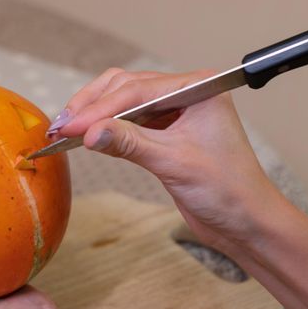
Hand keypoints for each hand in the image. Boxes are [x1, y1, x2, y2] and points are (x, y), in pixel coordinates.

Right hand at [52, 68, 276, 249]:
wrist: (244, 221)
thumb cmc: (227, 190)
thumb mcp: (174, 162)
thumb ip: (130, 143)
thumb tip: (89, 132)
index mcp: (197, 88)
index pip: (138, 89)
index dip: (100, 108)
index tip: (71, 126)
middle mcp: (184, 93)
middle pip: (126, 87)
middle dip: (92, 105)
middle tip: (62, 126)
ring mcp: (173, 111)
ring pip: (124, 102)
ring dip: (95, 114)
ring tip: (67, 130)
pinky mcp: (164, 132)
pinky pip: (128, 122)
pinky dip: (106, 128)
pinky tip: (89, 137)